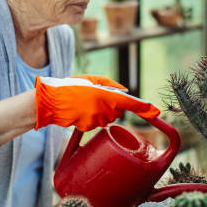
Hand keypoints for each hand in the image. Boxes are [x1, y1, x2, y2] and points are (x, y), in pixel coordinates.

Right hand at [34, 75, 159, 130]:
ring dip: (100, 112)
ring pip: (107, 118)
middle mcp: (103, 109)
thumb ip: (110, 84)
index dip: (144, 108)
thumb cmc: (71, 87)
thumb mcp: (91, 79)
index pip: (130, 103)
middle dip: (111, 106)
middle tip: (95, 97)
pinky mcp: (88, 127)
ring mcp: (96, 120)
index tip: (155, 112)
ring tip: (84, 103)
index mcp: (106, 95)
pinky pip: (96, 123)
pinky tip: (80, 111)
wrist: (51, 102)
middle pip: (117, 111)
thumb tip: (125, 92)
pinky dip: (90, 118)